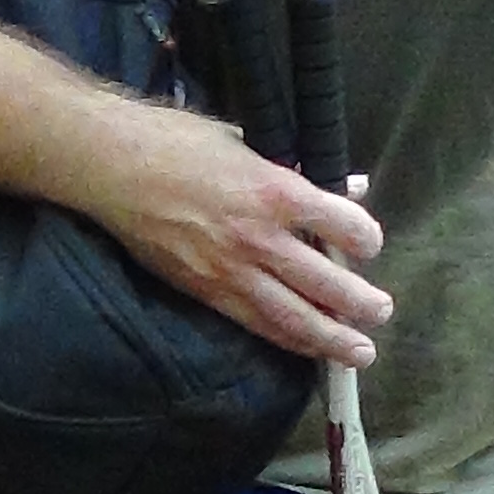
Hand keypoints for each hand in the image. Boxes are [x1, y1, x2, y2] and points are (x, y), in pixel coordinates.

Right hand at [91, 112, 390, 365]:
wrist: (112, 166)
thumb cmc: (177, 142)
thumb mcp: (246, 142)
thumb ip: (298, 170)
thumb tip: (346, 186)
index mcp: (276, 190)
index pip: (343, 224)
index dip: (366, 238)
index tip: (370, 245)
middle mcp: (259, 237)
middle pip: (325, 282)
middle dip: (360, 304)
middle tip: (381, 312)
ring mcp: (231, 269)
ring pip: (293, 316)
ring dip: (332, 338)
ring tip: (360, 352)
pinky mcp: (204, 290)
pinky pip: (255, 322)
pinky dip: (286, 338)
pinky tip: (307, 348)